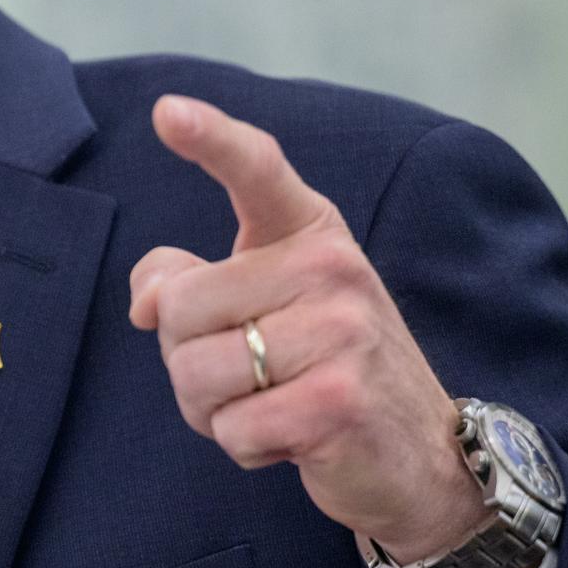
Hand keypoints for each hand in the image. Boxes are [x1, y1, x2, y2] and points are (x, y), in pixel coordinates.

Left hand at [128, 95, 522, 567]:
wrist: (422, 456)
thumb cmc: (320, 371)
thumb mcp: (262, 309)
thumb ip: (191, 284)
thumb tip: (146, 301)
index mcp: (310, 233)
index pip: (257, 170)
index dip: (210, 139)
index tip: (165, 111)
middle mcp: (331, 268)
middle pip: (177, 309)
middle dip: (187, 359)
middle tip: (251, 377)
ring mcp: (341, 334)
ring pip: (194, 374)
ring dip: (211, 410)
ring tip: (271, 406)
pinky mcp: (337, 403)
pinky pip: (231, 428)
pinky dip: (244, 447)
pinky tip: (292, 440)